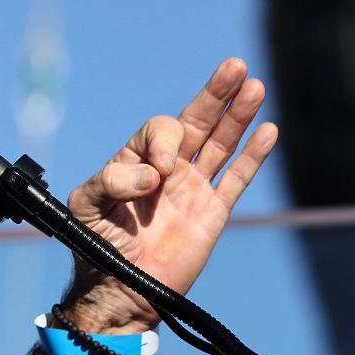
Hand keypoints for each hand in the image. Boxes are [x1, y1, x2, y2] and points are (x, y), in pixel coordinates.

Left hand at [62, 58, 277, 331]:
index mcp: (135, 159)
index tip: (158, 173)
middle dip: (215, 94)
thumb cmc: (96, 244)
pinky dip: (253, 156)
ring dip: (238, 115)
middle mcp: (167, 167)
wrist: (120, 288)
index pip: (160, 131)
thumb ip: (111, 181)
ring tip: (254, 85)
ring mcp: (193, 188)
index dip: (163, 142)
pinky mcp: (212, 212)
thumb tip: (154, 175)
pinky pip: (237, 179)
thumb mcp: (87, 205)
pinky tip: (268, 130)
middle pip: (197, 121)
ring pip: (221, 143)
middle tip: (234, 66)